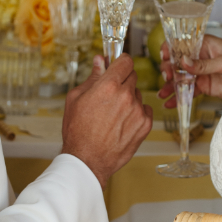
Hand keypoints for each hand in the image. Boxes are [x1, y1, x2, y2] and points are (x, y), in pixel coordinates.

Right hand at [62, 54, 152, 187]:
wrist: (88, 160)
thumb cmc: (78, 133)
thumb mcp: (76, 99)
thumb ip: (92, 77)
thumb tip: (100, 61)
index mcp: (108, 86)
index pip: (125, 61)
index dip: (120, 63)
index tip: (117, 67)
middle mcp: (126, 96)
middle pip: (132, 77)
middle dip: (122, 82)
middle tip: (110, 96)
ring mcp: (137, 111)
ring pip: (138, 95)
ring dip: (129, 100)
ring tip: (114, 116)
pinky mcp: (145, 126)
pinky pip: (145, 111)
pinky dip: (137, 114)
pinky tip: (123, 123)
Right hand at [158, 34, 221, 106]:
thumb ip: (203, 64)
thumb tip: (184, 61)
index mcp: (204, 45)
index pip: (182, 43)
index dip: (170, 48)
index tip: (164, 55)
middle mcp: (198, 58)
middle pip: (176, 61)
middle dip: (168, 69)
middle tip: (168, 76)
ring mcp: (198, 73)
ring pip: (179, 78)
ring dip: (169, 85)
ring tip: (163, 92)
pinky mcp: (201, 86)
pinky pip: (186, 92)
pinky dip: (177, 98)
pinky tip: (169, 103)